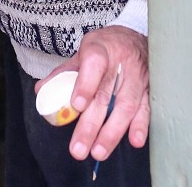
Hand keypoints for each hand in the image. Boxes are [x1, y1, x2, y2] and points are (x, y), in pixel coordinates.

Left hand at [36, 26, 148, 164]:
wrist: (135, 38)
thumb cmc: (105, 48)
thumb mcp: (84, 51)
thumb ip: (64, 73)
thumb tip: (42, 91)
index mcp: (101, 48)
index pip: (94, 63)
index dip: (86, 84)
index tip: (77, 106)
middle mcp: (121, 62)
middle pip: (105, 94)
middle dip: (91, 124)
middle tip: (78, 148)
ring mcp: (137, 76)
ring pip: (126, 106)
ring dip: (112, 132)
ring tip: (98, 152)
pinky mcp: (149, 88)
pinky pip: (146, 108)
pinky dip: (140, 126)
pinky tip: (134, 141)